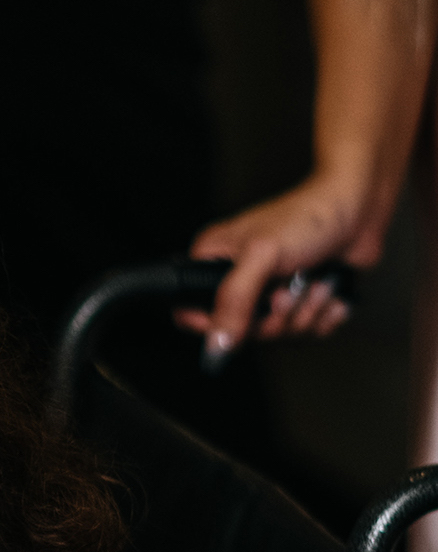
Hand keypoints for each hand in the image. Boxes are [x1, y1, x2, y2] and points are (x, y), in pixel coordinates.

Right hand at [178, 172, 379, 361]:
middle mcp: (240, 281)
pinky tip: (328, 288)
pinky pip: (306, 334)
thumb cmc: (310, 216)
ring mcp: (270, 294)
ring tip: (314, 281)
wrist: (360, 206)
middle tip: (287, 291)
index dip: (215, 326)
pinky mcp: (300, 303)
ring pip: (278, 337)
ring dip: (305, 313)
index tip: (244, 315)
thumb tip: (216, 345)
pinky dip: (324, 316)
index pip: (191, 314)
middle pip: (241, 335)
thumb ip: (233, 301)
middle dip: (275, 318)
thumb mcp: (262, 255)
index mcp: (216, 263)